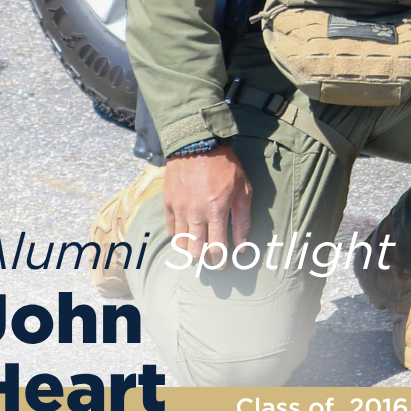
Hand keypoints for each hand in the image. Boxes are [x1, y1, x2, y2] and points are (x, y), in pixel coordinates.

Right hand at [164, 144, 251, 260]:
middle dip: (204, 259)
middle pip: (195, 250)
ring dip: (189, 249)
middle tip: (210, 259)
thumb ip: (243, 220)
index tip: (223, 266)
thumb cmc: (225, 165)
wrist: (197, 143)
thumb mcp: (243, 189)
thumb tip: (243, 246)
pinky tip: (186, 233)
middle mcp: (195, 213)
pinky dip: (178, 235)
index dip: (220, 261)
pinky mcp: (168, 202)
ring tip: (197, 248)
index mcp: (216, 211)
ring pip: (180, 242)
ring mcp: (179, 208)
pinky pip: (170, 228)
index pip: (217, 247)